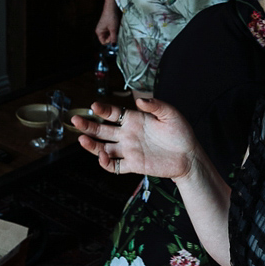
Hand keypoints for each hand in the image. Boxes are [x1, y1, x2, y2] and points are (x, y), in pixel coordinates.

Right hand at [73, 98, 197, 180]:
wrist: (189, 156)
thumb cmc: (181, 133)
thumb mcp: (171, 114)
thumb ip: (156, 105)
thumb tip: (139, 99)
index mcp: (135, 120)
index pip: (113, 113)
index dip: (103, 110)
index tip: (94, 106)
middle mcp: (128, 134)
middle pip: (102, 129)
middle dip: (88, 125)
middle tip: (75, 120)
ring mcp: (129, 150)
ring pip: (104, 148)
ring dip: (92, 145)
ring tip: (82, 139)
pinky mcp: (133, 165)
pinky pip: (115, 166)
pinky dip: (106, 163)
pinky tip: (102, 157)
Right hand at [95, 6, 119, 45]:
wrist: (112, 7)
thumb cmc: (111, 17)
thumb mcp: (113, 29)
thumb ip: (113, 38)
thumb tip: (114, 46)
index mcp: (99, 32)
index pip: (104, 42)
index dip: (109, 41)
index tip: (113, 36)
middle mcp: (100, 31)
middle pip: (107, 39)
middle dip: (112, 37)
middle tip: (115, 31)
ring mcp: (104, 28)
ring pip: (110, 35)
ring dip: (114, 34)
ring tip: (115, 28)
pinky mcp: (108, 26)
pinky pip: (111, 32)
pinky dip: (114, 31)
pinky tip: (116, 26)